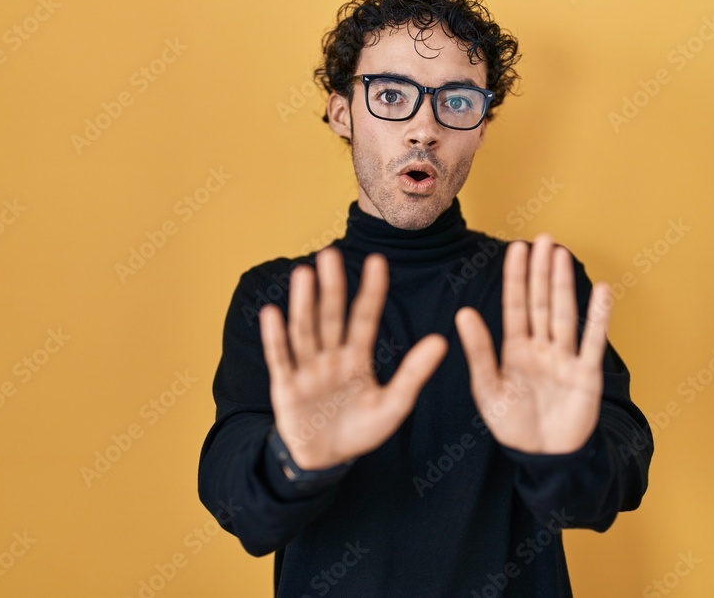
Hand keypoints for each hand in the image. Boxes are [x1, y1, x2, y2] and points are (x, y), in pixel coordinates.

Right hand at [259, 247, 447, 469]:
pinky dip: (275, 337)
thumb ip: (414, 373)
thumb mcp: (394, 404)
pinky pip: (280, 359)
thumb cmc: (361, 430)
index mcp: (357, 357)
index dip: (371, 291)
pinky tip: (272, 313)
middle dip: (331, 287)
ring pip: (305, 331)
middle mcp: (330, 356)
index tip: (378, 261)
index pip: (364, 318)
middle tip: (331, 253)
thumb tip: (441, 340)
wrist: (327, 460)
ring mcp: (306, 369)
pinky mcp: (285, 387)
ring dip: (303, 303)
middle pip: (331, 316)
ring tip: (304, 273)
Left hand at [455, 234, 611, 454]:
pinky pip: (592, 341)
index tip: (516, 248)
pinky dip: (598, 317)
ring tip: (562, 255)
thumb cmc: (513, 425)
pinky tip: (603, 291)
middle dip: (541, 271)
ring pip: (564, 314)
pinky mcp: (586, 374)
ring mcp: (565, 359)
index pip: (515, 306)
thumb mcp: (488, 389)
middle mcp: (541, 348)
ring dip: (563, 285)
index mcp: (515, 350)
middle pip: (541, 302)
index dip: (516, 277)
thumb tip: (463, 313)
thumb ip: (478, 351)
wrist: (543, 458)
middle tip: (543, 239)